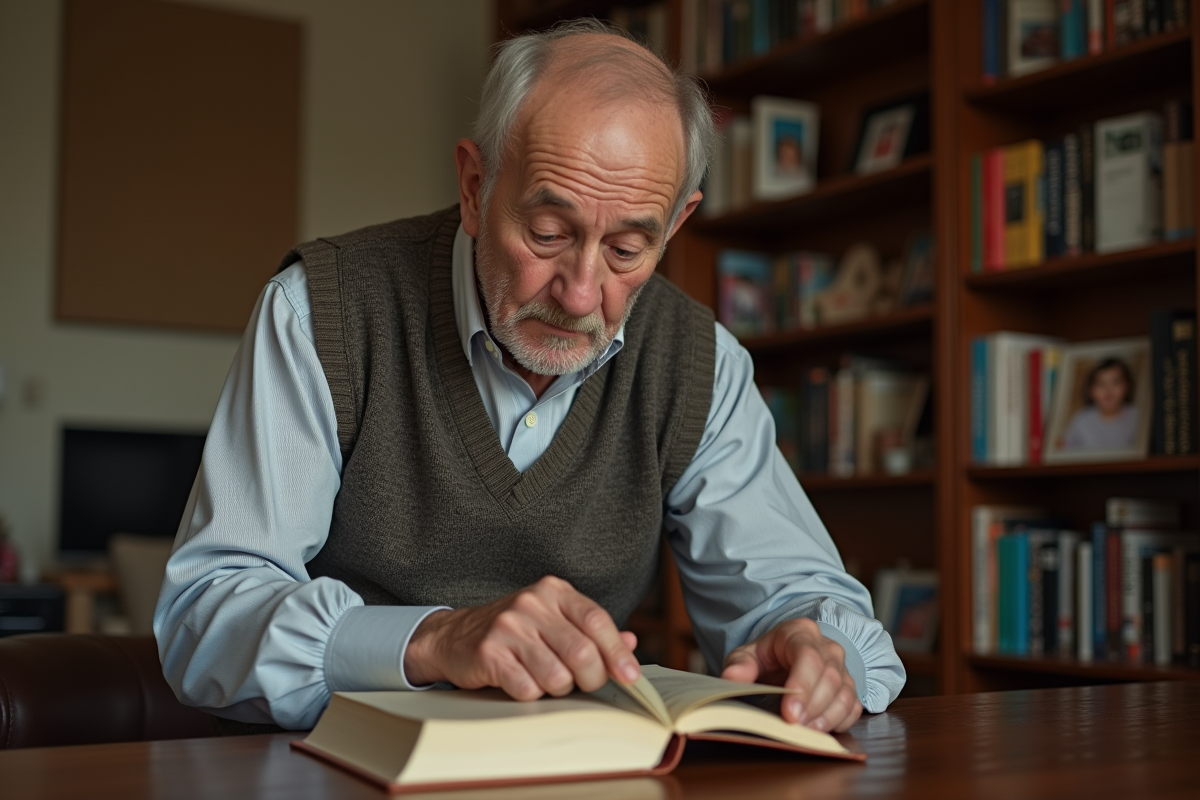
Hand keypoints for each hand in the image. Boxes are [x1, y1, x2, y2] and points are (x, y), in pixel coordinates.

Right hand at [403, 576, 639, 700]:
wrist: (454, 636)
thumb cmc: (515, 632)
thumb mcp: (554, 621)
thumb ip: (591, 631)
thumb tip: (630, 643)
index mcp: (553, 591)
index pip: (597, 620)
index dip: (617, 653)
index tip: (631, 677)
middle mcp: (532, 603)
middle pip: (582, 652)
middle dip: (591, 678)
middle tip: (584, 684)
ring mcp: (509, 627)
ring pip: (557, 675)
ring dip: (558, 689)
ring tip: (546, 680)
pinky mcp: (489, 653)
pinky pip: (527, 688)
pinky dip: (532, 694)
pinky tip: (522, 682)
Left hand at [720, 617, 861, 732]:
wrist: (786, 657)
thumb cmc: (768, 657)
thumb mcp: (747, 655)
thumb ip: (739, 664)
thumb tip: (731, 678)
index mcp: (801, 633)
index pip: (808, 656)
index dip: (801, 685)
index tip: (789, 713)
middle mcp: (827, 648)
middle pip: (828, 677)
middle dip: (812, 706)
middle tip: (795, 727)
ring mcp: (842, 668)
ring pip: (844, 692)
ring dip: (827, 717)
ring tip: (808, 732)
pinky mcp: (849, 688)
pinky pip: (853, 706)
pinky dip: (840, 721)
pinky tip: (822, 730)